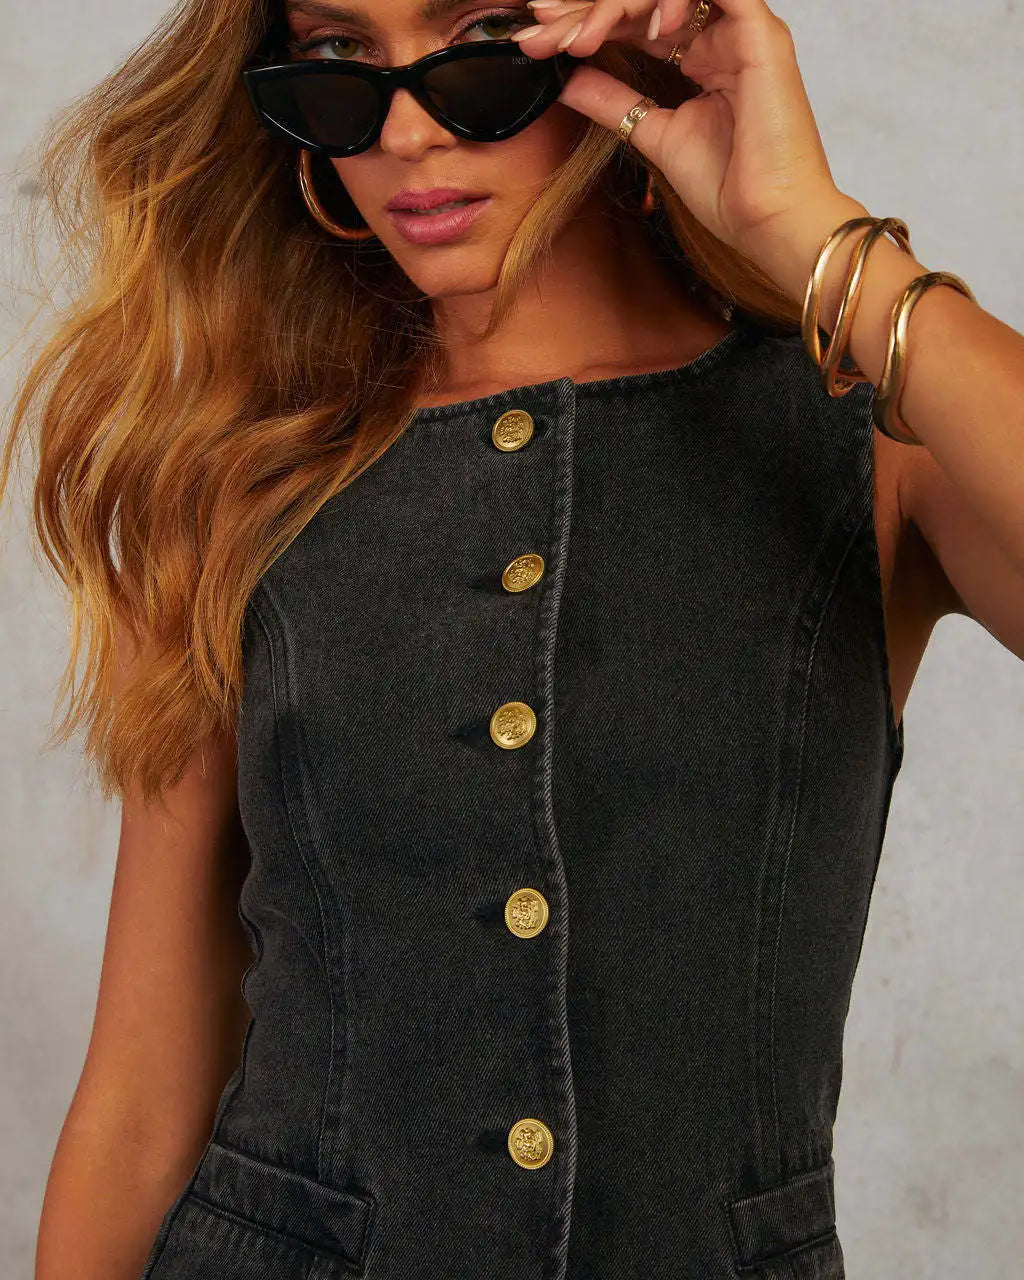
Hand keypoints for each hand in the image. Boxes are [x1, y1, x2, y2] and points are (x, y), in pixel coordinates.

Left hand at [511, 0, 843, 260]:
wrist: (768, 221)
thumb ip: (615, 103)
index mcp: (703, 55)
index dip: (585, 23)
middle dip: (586, 8)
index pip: (636, 18)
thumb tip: (567, 78)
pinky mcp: (760, 35)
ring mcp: (742, 30)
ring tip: (577, 38)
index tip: (536, 42)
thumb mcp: (653, 136)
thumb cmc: (729, 189)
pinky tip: (641, 25)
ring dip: (616, 4)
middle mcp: (722, 34)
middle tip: (540, 29)